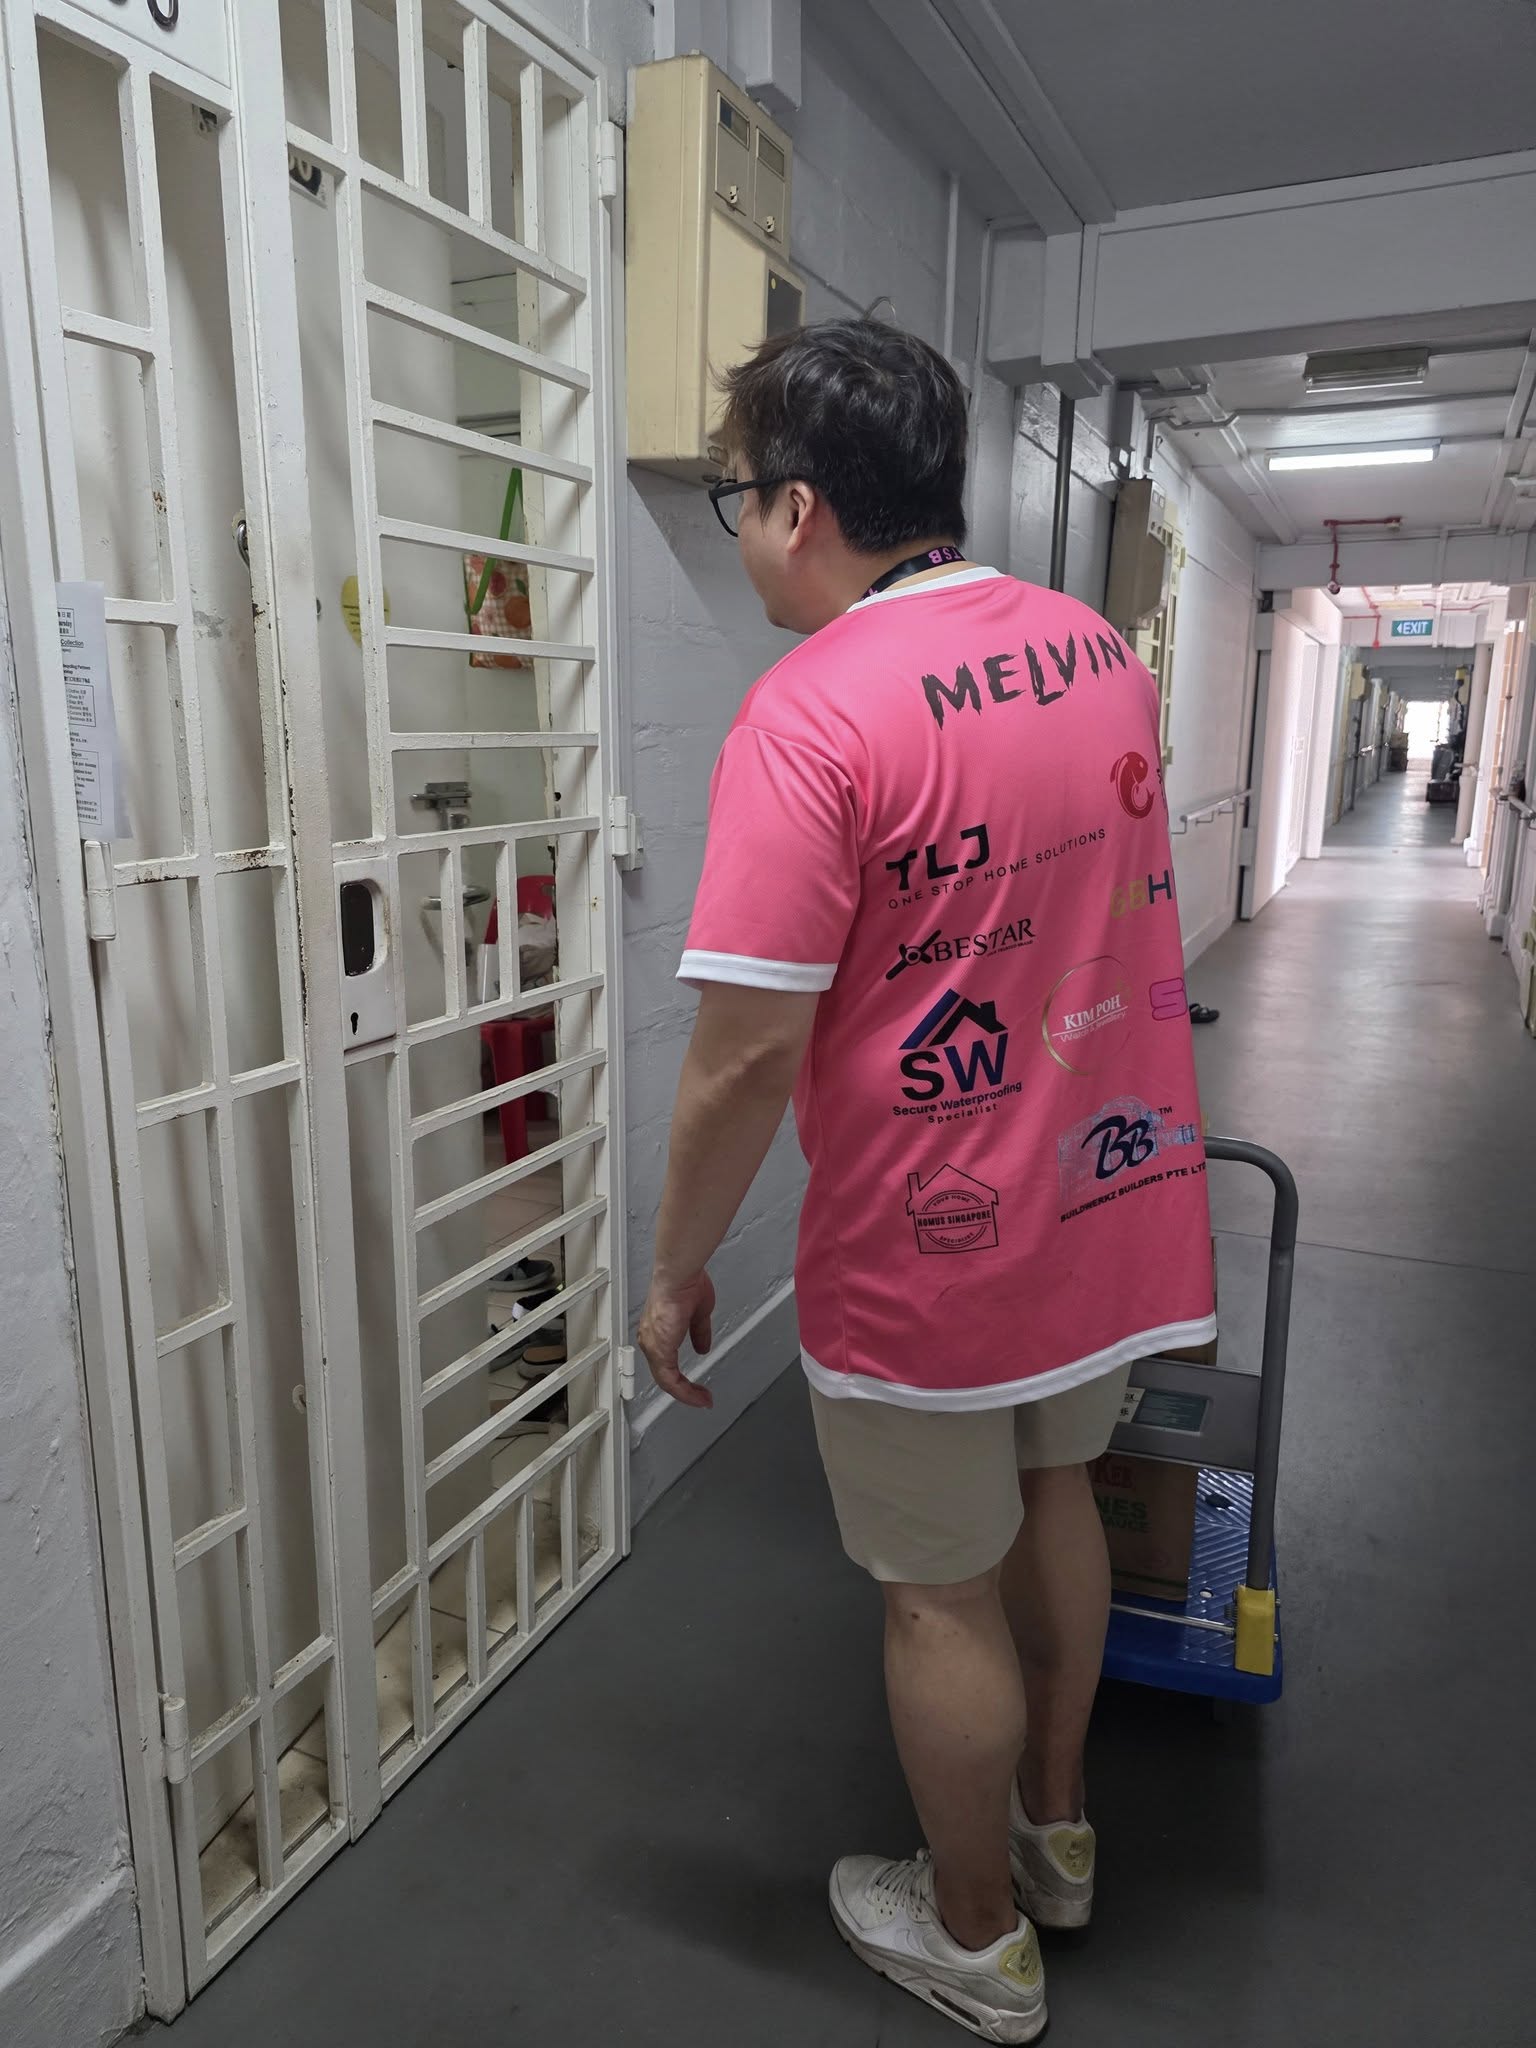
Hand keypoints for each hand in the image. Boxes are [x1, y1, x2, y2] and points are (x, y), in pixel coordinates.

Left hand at [636, 1270, 716, 1409]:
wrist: (679, 1277)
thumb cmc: (685, 1285)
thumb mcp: (698, 1315)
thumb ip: (699, 1333)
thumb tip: (703, 1346)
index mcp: (657, 1332)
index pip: (666, 1363)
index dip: (682, 1378)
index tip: (697, 1387)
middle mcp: (650, 1340)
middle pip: (665, 1376)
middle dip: (685, 1390)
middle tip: (701, 1398)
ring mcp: (653, 1346)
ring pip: (666, 1381)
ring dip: (685, 1393)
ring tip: (701, 1399)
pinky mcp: (659, 1350)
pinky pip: (670, 1379)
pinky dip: (684, 1390)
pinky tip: (696, 1395)